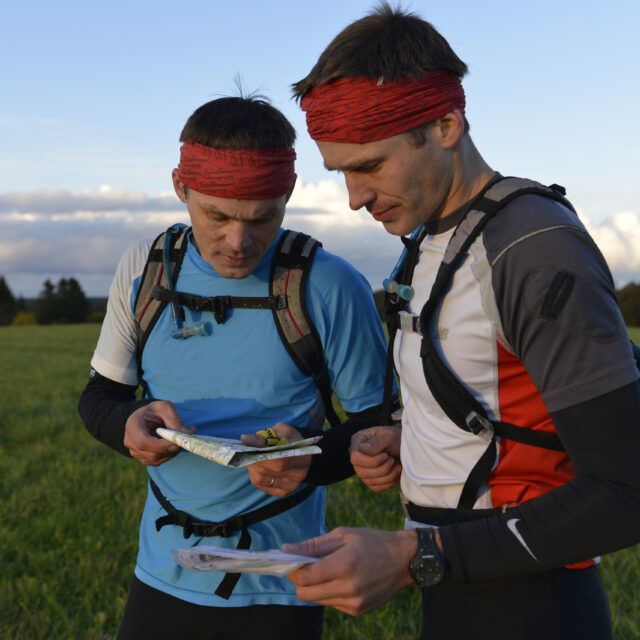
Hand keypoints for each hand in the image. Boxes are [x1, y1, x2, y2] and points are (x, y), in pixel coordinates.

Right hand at [124, 400, 194, 465]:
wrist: (145, 417)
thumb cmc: (154, 410)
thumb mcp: (164, 407)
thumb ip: (175, 420)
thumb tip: (188, 434)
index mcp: (133, 427)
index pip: (144, 442)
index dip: (163, 444)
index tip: (180, 439)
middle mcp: (130, 442)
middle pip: (153, 453)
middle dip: (173, 447)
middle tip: (187, 436)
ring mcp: (135, 453)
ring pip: (157, 459)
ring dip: (172, 450)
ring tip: (179, 437)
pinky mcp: (143, 459)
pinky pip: (158, 461)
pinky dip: (169, 453)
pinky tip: (172, 443)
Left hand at [241, 422, 310, 497]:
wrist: (302, 454)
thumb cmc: (291, 439)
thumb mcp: (282, 431)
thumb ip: (265, 435)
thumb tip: (245, 439)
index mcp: (301, 457)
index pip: (279, 460)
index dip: (260, 453)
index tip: (247, 444)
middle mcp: (297, 475)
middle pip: (267, 471)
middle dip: (252, 459)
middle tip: (246, 450)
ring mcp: (290, 486)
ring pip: (261, 479)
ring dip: (251, 467)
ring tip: (252, 457)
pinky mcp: (282, 492)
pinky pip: (261, 484)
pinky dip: (254, 474)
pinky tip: (257, 466)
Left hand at [283, 527, 416, 615]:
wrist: (404, 560)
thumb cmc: (371, 541)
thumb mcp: (343, 534)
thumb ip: (313, 545)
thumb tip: (285, 549)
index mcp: (345, 564)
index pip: (305, 577)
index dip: (292, 569)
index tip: (289, 560)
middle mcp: (349, 588)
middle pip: (305, 594)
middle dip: (299, 580)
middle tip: (306, 565)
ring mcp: (354, 603)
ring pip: (317, 600)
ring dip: (314, 586)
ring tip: (328, 569)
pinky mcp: (357, 611)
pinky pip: (331, 604)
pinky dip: (329, 592)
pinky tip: (342, 579)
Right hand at [350, 426, 401, 491]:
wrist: (405, 447)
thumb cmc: (396, 438)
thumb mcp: (389, 436)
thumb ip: (376, 442)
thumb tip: (362, 449)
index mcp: (358, 441)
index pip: (355, 457)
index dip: (371, 460)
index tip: (385, 454)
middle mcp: (357, 456)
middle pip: (361, 472)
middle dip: (382, 468)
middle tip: (391, 459)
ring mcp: (362, 469)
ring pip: (369, 481)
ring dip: (388, 475)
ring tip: (395, 464)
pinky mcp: (371, 480)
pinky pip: (377, 488)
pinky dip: (389, 481)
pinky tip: (395, 471)